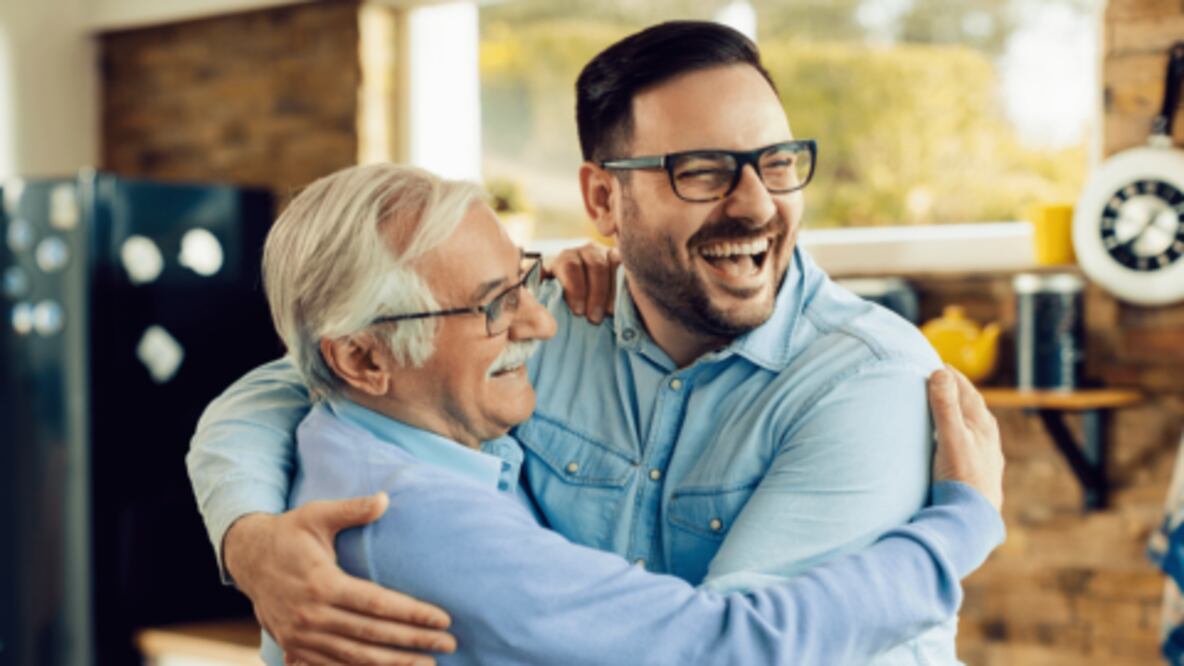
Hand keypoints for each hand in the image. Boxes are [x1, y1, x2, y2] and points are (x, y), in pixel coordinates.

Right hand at [223, 493, 456, 664]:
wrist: (246, 558)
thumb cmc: (289, 533)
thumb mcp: (317, 514)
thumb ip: (352, 510)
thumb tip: (385, 498)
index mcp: (322, 583)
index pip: (377, 604)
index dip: (412, 614)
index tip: (443, 620)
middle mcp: (312, 615)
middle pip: (372, 634)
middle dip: (413, 642)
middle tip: (448, 644)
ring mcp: (302, 636)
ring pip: (355, 657)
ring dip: (393, 663)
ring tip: (427, 664)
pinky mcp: (295, 647)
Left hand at [545, 242, 620, 323]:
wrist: (587, 300)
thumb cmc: (565, 299)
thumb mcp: (549, 293)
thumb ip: (540, 290)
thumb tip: (530, 293)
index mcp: (565, 258)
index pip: (570, 266)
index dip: (575, 289)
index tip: (578, 312)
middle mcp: (586, 251)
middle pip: (595, 266)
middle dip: (595, 294)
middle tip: (594, 318)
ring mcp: (606, 253)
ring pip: (613, 265)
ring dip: (611, 292)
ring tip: (608, 314)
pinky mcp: (623, 260)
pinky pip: (626, 267)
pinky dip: (624, 286)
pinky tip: (621, 303)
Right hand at [927, 367, 1004, 510]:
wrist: (973, 518)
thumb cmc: (962, 478)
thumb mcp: (950, 438)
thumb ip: (945, 406)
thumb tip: (941, 372)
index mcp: (981, 425)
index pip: (967, 391)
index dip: (952, 376)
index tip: (938, 365)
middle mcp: (988, 438)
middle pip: (974, 406)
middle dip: (959, 391)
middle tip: (943, 380)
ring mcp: (987, 456)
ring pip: (977, 426)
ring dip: (964, 412)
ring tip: (953, 407)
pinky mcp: (982, 472)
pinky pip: (975, 444)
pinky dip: (966, 434)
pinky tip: (962, 443)